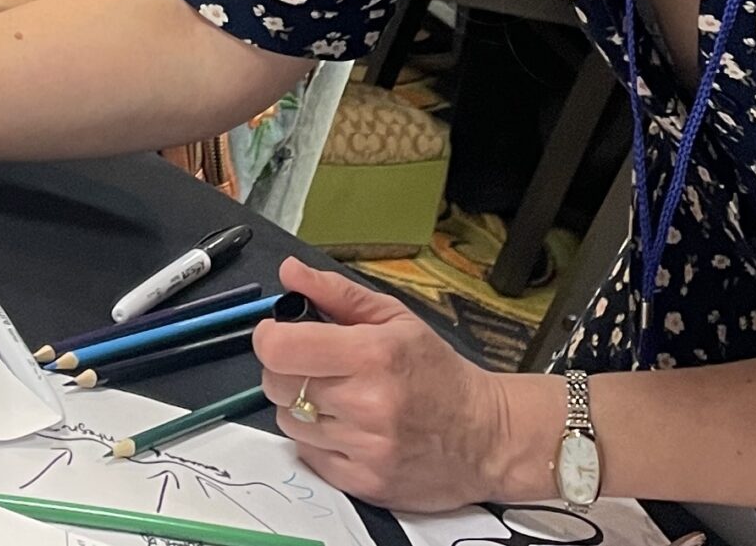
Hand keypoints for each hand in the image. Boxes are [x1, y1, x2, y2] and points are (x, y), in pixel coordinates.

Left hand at [254, 260, 557, 509]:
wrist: (486, 438)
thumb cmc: (438, 372)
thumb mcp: (394, 318)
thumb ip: (336, 293)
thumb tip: (289, 271)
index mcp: (371, 355)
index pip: (281, 349)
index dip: (269, 337)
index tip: (280, 334)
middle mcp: (365, 404)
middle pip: (277, 384)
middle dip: (284, 369)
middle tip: (312, 365)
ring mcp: (364, 449)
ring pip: (288, 422)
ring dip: (299, 406)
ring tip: (335, 397)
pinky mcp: (364, 484)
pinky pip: (308, 455)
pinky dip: (316, 439)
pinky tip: (345, 427)